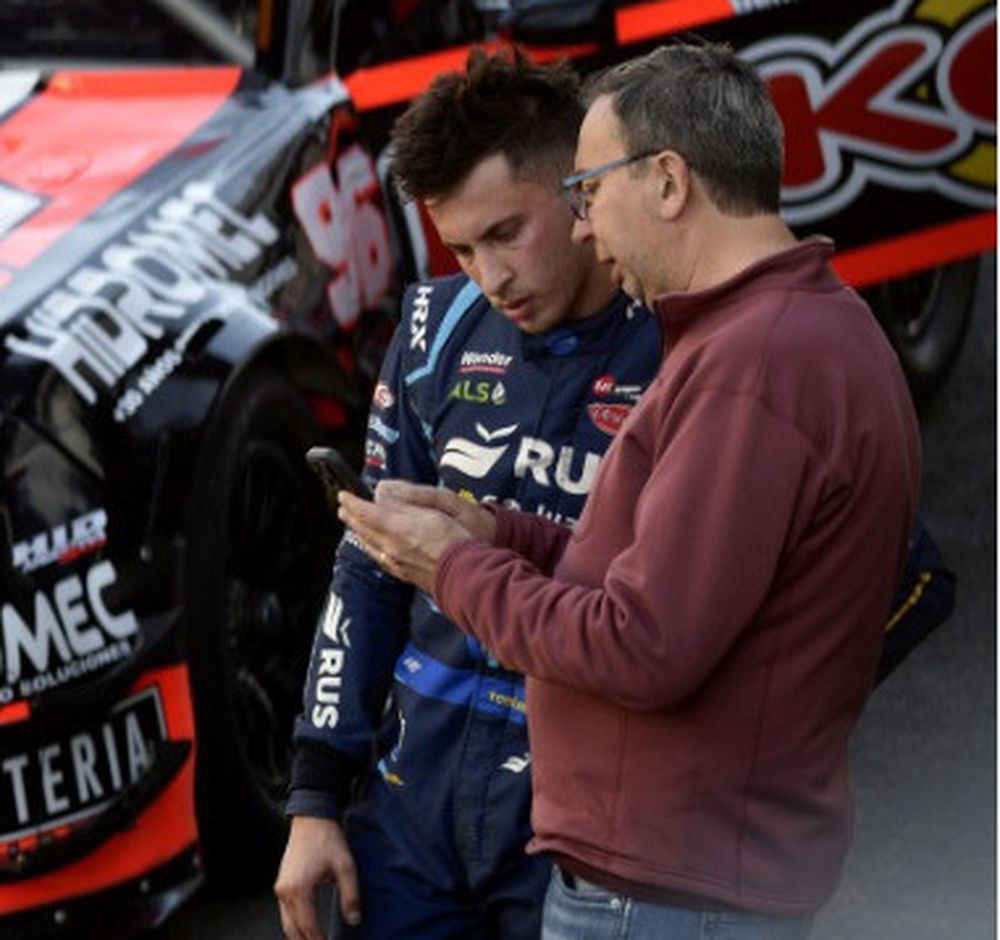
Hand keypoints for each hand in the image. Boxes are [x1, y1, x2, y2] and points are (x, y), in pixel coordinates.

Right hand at [275, 815, 359, 939]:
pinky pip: (285, 911)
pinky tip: (307, 927)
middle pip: (293, 930)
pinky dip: (295, 923)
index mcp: (299, 889)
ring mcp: (280, 888)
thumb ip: (351, 895)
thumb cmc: (329, 839)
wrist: (312, 817)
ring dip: (300, 935)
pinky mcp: (281, 883)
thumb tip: (354, 921)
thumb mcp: (346, 866)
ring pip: (287, 923)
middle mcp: (285, 891)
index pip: (308, 926)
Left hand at [338, 481, 494, 593]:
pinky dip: (371, 548)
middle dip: (351, 517)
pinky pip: (379, 558)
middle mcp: (390, 547)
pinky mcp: (403, 573)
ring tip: (354, 525)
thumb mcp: (433, 510)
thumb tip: (383, 497)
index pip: (366, 513)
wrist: (465, 575)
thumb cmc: (454, 541)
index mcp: (397, 528)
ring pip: (369, 545)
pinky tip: (373, 548)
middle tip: (343, 508)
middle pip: (363, 530)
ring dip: (359, 532)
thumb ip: (405, 504)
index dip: (353, 502)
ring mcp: (395, 562)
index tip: (344, 494)